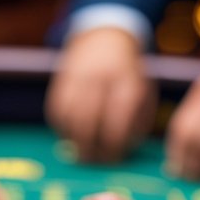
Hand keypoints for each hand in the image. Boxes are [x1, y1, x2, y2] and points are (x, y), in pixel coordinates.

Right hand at [46, 27, 156, 162]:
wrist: (103, 38)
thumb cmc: (128, 76)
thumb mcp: (143, 92)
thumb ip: (138, 122)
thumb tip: (124, 151)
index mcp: (125, 80)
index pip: (117, 119)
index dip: (113, 144)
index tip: (114, 158)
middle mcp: (98, 77)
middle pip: (87, 120)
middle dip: (89, 146)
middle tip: (94, 161)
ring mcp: (76, 77)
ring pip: (68, 117)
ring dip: (73, 141)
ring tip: (82, 152)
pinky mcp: (60, 82)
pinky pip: (56, 112)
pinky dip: (62, 129)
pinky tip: (72, 136)